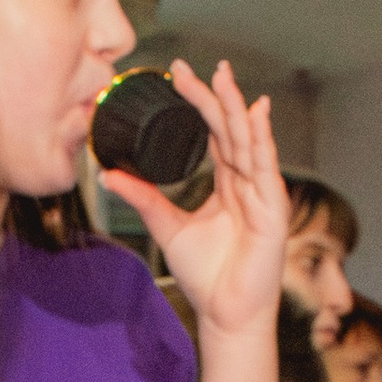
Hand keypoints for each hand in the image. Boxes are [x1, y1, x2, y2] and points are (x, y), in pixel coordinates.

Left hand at [98, 58, 287, 343]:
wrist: (226, 314)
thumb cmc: (205, 277)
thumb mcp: (167, 227)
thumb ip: (143, 198)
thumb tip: (109, 174)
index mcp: (227, 185)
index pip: (214, 135)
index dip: (198, 105)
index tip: (178, 76)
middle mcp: (247, 183)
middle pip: (229, 129)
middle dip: (212, 96)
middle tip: (188, 68)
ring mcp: (262, 193)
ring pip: (247, 139)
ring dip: (235, 106)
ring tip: (221, 75)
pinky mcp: (272, 208)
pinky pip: (265, 165)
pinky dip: (261, 137)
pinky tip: (255, 112)